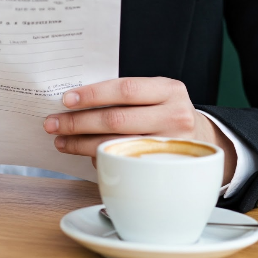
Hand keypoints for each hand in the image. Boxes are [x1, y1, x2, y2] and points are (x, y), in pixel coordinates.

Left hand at [42, 77, 236, 183]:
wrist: (205, 142)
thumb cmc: (165, 113)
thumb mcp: (155, 95)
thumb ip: (125, 95)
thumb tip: (75, 101)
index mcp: (169, 89)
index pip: (125, 89)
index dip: (93, 94)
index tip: (66, 100)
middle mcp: (175, 116)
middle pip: (117, 119)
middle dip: (79, 122)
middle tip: (53, 123)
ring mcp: (172, 146)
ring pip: (118, 145)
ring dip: (83, 144)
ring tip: (61, 140)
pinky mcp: (166, 169)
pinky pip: (126, 163)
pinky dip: (102, 158)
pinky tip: (86, 154)